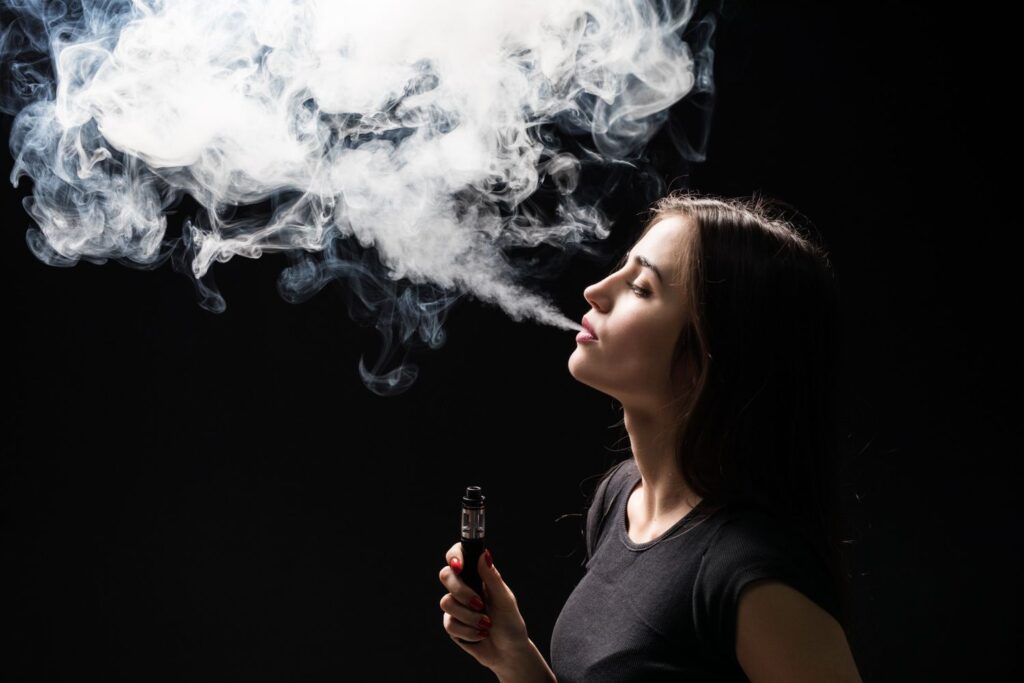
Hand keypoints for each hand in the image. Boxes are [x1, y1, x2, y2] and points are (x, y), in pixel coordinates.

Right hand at [438, 542, 531, 672]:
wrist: (508, 654)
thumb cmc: (510, 623)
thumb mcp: (505, 600)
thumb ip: (493, 578)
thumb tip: (484, 554)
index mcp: (478, 576)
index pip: (459, 555)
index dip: (454, 556)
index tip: (459, 567)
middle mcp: (465, 587)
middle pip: (446, 575)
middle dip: (461, 591)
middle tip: (479, 603)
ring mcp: (457, 605)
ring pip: (446, 602)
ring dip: (469, 617)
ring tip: (486, 625)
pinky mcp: (452, 624)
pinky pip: (449, 623)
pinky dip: (468, 631)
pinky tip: (480, 635)